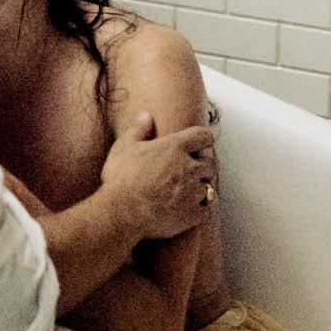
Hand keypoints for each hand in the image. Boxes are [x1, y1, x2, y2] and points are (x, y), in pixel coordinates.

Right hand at [100, 113, 215, 240]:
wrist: (123, 213)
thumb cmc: (121, 178)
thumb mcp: (124, 147)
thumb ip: (138, 129)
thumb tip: (146, 115)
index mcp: (174, 147)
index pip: (202, 136)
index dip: (203, 137)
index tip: (201, 140)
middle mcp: (188, 168)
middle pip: (209, 163)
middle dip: (203, 165)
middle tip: (192, 168)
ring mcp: (193, 192)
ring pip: (209, 187)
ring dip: (201, 187)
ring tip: (190, 189)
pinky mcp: (193, 214)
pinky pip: (207, 210)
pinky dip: (201, 208)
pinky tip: (190, 208)